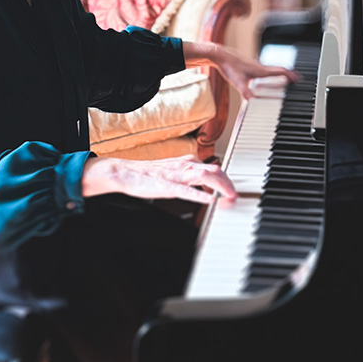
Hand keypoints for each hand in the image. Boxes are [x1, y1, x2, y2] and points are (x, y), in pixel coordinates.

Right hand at [82, 154, 237, 203]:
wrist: (125, 172)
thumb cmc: (149, 174)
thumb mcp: (174, 172)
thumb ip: (191, 175)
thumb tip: (208, 182)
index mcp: (188, 161)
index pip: (214, 168)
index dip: (227, 179)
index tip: (235, 190)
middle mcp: (185, 165)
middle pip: (214, 171)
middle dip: (228, 183)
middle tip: (236, 195)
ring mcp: (176, 175)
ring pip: (204, 176)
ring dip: (220, 186)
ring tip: (229, 197)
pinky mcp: (167, 186)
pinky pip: (186, 190)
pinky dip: (199, 195)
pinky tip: (210, 200)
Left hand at [182, 41, 298, 99]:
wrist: (219, 55)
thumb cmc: (228, 66)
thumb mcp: (237, 81)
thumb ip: (245, 91)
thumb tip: (251, 100)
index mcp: (260, 70)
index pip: (280, 71)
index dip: (290, 75)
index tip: (299, 78)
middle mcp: (259, 66)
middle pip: (278, 69)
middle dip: (288, 74)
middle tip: (296, 79)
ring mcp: (254, 65)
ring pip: (271, 68)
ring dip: (279, 72)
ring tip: (285, 78)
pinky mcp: (248, 65)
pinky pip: (263, 68)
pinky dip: (269, 72)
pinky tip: (264, 76)